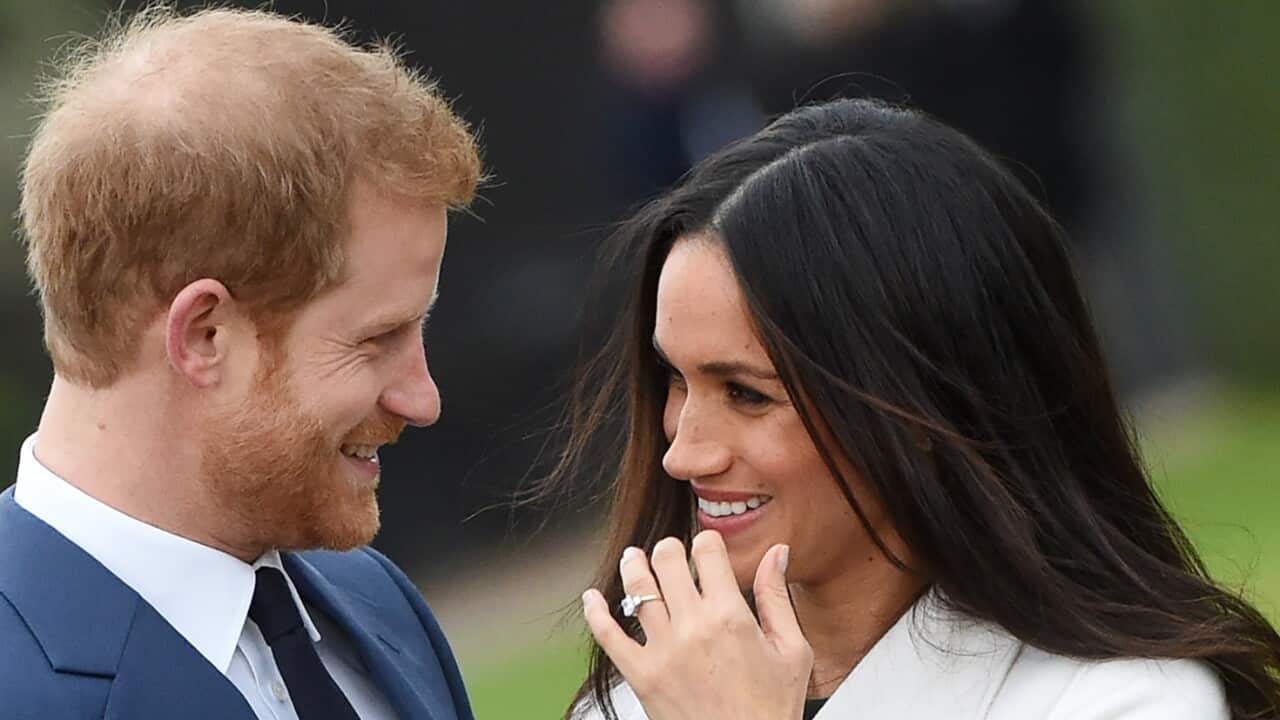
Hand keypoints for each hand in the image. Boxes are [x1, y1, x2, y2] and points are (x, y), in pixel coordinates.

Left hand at [583, 530, 812, 719]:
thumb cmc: (770, 710)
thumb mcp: (791, 651)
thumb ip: (776, 596)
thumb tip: (776, 552)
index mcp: (730, 616)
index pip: (707, 551)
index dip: (707, 541)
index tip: (707, 546)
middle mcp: (692, 627)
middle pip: (667, 560)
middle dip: (670, 548)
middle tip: (672, 551)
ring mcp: (662, 651)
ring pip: (637, 589)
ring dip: (633, 565)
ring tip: (633, 558)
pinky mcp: (641, 675)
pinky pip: (608, 635)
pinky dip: (595, 612)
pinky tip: (593, 598)